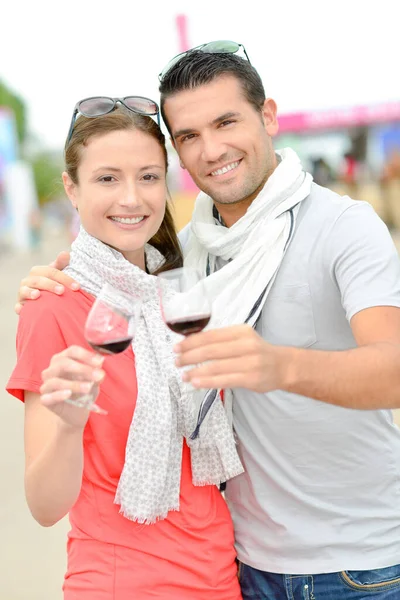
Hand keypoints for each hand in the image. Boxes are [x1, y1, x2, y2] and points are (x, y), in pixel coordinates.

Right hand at [15, 251, 77, 314]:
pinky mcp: (20, 305)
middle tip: (62, 291)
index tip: (77, 286)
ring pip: (24, 291)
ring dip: (30, 293)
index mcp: (38, 272)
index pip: (51, 271)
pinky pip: (18, 306)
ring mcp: (22, 293)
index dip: (64, 278)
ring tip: (37, 295)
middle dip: (50, 285)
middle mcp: (28, 281)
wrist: (42, 299)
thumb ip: (61, 264)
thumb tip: (66, 253)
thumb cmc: (52, 283)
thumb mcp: (57, 273)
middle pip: (38, 280)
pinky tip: (22, 309)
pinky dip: (19, 307)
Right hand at [40, 346, 104, 429]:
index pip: (72, 351)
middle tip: (97, 376)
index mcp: (64, 359)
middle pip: (63, 363)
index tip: (100, 362)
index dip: (85, 355)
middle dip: (81, 368)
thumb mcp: (94, 382)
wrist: (77, 412)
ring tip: (88, 388)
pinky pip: (48, 396)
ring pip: (55, 380)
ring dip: (73, 384)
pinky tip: (69, 394)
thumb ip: (96, 376)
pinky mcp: (45, 399)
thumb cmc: (84, 392)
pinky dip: (58, 395)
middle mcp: (52, 369)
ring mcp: (46, 384)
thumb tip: (100, 373)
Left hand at [174, 324, 289, 392]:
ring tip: (183, 375)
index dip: (191, 342)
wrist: (284, 366)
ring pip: (216, 367)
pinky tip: (196, 383)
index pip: (211, 335)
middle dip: (190, 356)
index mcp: (241, 331)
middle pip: (211, 350)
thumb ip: (221, 340)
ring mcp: (250, 362)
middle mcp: (246, 345)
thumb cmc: (257, 352)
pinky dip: (207, 382)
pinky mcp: (251, 379)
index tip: (178, 347)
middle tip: (177, 361)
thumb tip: (191, 343)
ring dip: (196, 371)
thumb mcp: (242, 338)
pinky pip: (224, 380)